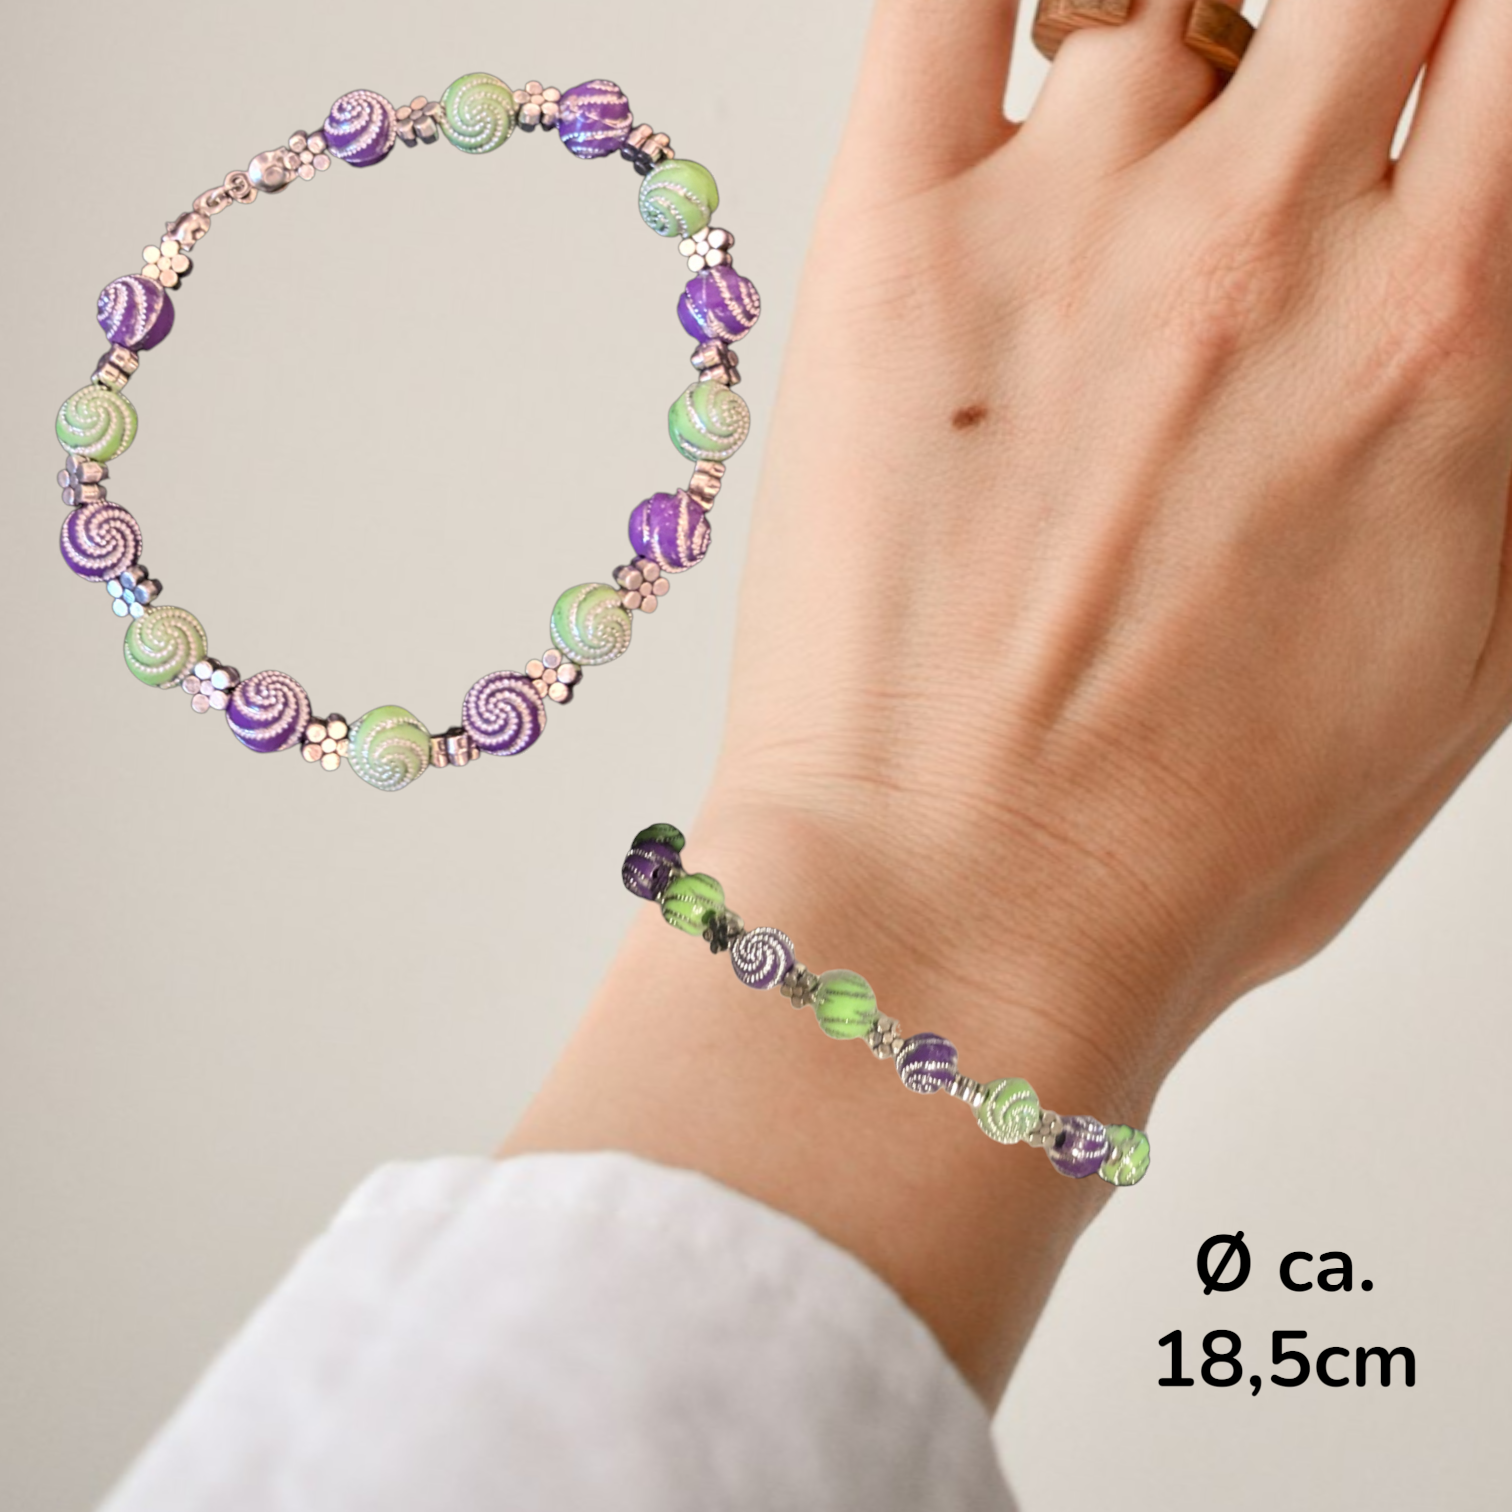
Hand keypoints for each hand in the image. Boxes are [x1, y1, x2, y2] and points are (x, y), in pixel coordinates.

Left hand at [507, 0, 1511, 1401]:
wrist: (970, 916)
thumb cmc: (1207, 840)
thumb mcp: (1470, 646)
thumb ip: (1506, 418)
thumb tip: (1490, 290)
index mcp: (1461, 333)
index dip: (1480, 55)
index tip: (1438, 91)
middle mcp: (1281, 238)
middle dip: (1353, 30)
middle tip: (1294, 118)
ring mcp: (1075, 228)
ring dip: (1170, 34)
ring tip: (1137, 128)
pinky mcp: (893, 254)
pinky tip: (1024, 30)